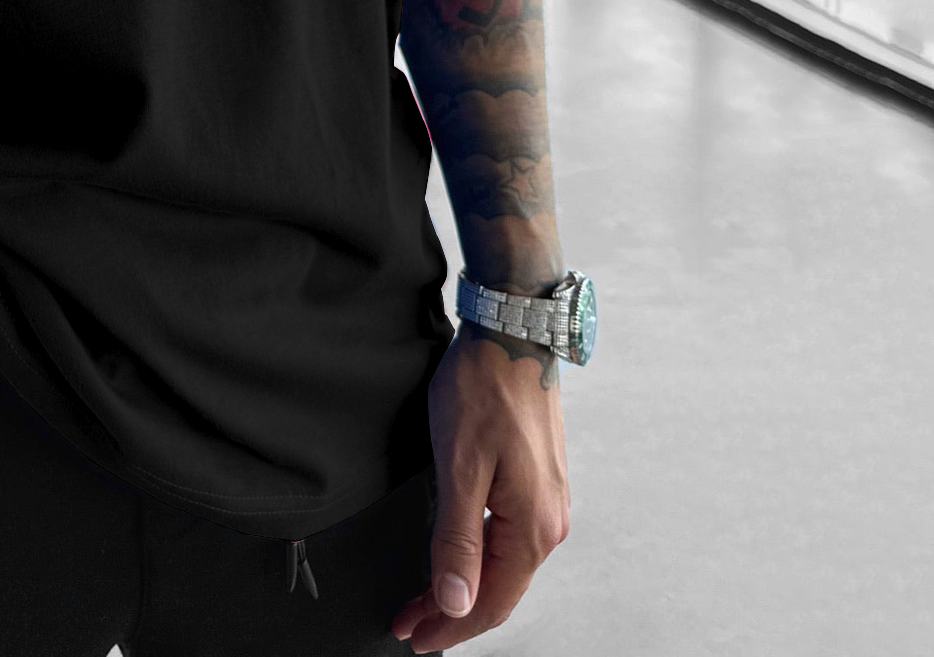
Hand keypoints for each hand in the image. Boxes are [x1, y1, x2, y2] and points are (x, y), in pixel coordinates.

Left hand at [390, 320, 569, 650]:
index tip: (414, 636)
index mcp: (531, 527)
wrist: (512, 332)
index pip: (489, 601)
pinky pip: (509, 538)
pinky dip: (480, 558)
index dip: (449, 626)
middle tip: (411, 624)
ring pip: (504, 565)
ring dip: (465, 587)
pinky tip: (460, 557)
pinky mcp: (538, 480)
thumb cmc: (483, 389)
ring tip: (427, 599)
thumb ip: (457, 538)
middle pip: (498, 589)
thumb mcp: (459, 466)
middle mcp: (548, 522)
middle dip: (452, 612)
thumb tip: (456, 602)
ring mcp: (547, 500)